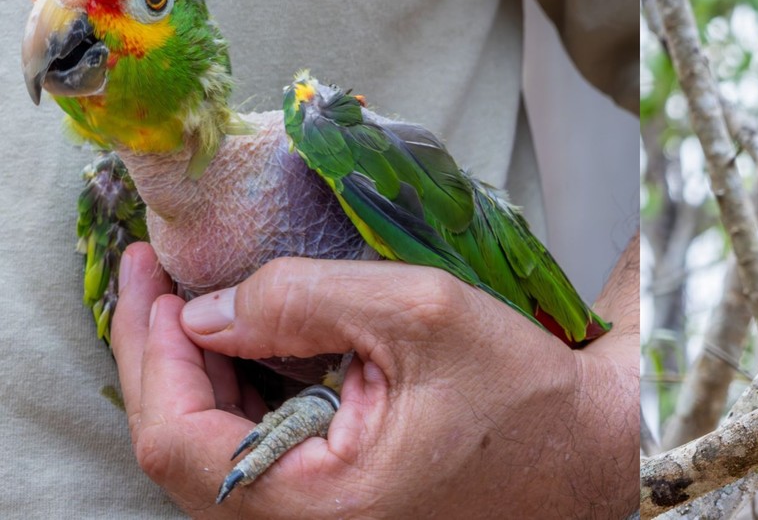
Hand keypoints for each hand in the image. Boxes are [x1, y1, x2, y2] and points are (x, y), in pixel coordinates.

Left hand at [112, 238, 639, 517]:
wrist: (590, 452)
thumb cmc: (527, 397)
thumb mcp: (421, 317)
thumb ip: (304, 300)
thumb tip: (206, 310)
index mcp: (321, 505)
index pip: (179, 439)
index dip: (151, 352)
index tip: (152, 279)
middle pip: (182, 449)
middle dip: (161, 355)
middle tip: (159, 279)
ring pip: (215, 454)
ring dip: (197, 373)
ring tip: (194, 301)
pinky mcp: (337, 507)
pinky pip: (258, 458)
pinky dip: (241, 396)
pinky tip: (248, 344)